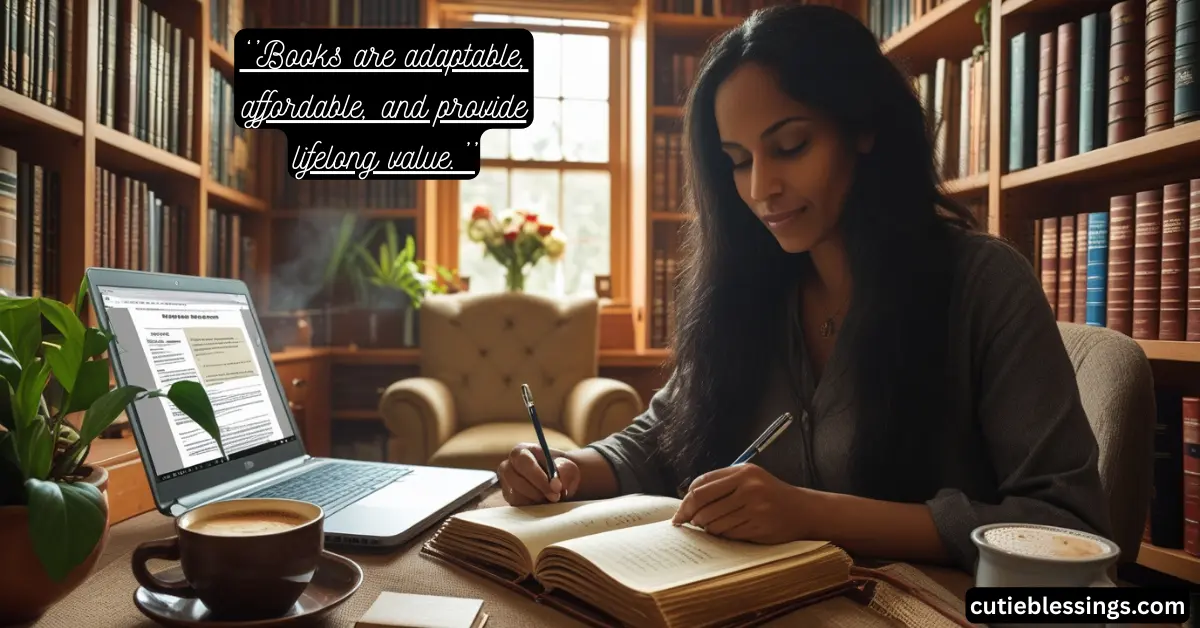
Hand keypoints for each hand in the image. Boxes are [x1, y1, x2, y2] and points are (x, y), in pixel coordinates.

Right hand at [497, 443, 581, 505]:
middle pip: (514, 479)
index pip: (523, 461)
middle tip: (555, 497)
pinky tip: (543, 501)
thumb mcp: (568, 467)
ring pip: (516, 494)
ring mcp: (506, 483)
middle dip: (537, 491)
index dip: (538, 476)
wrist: (558, 483)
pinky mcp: (509, 498)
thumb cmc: (561, 471)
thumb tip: (555, 484)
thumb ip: (564, 471)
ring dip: (536, 499)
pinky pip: (517, 505)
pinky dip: (532, 506)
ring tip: (551, 497)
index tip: (556, 488)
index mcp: (521, 451)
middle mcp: (508, 465)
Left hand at [670, 463, 814, 543]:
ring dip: (707, 528)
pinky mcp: (759, 526)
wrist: (803, 510)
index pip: (701, 485)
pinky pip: (729, 534)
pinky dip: (723, 535)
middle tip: (689, 523)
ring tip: (712, 527)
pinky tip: (728, 531)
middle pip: (703, 504)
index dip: (686, 501)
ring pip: (714, 522)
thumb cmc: (770, 494)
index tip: (680, 513)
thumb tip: (687, 501)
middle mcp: (748, 487)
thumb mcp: (749, 478)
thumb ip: (721, 484)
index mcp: (742, 472)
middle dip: (691, 516)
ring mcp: (755, 507)